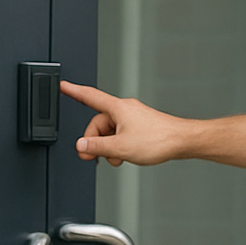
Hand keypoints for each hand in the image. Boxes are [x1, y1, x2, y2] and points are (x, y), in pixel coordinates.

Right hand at [59, 80, 188, 165]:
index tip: (62, 86)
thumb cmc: (158, 139)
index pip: (89, 96)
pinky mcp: (141, 125)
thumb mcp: (120, 147)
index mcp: (117, 108)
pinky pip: (122, 134)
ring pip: (111, 132)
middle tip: (94, 157)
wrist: (182, 141)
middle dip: (95, 142)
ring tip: (117, 158)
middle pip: (99, 124)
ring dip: (109, 147)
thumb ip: (97, 146)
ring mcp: (134, 117)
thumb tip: (81, 144)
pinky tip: (126, 156)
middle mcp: (125, 110)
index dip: (73, 91)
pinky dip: (120, 146)